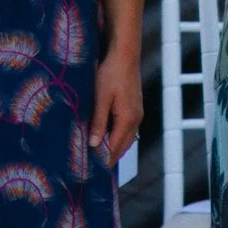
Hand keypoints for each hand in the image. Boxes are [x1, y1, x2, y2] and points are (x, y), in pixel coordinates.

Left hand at [88, 46, 142, 161]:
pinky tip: (104, 137)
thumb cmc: (111, 74)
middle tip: (91, 167)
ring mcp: (137, 113)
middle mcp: (136, 118)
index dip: (103, 159)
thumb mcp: (100, 98)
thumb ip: (98, 122)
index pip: (115, 147)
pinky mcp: (134, 107)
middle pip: (123, 146)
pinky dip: (116, 137)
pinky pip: (126, 129)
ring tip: (95, 155)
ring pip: (126, 138)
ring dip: (113, 147)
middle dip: (109, 157)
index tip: (90, 171)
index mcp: (127, 119)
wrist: (125, 56)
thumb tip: (94, 144)